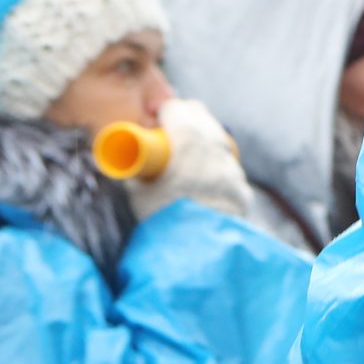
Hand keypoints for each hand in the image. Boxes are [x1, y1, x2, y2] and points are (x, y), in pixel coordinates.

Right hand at [131, 98, 252, 223]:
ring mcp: (233, 170)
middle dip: (185, 120)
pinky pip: (230, 169)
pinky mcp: (242, 190)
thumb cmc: (160, 221)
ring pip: (219, 142)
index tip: (155, 120)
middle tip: (168, 134)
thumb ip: (129, 174)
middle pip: (202, 118)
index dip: (165, 112)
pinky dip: (216, 168)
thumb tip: (120, 164)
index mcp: (188, 142)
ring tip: (185, 156)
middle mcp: (216, 150)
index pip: (178, 108)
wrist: (196, 254)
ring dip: (203, 142)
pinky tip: (205, 179)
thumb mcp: (134, 193)